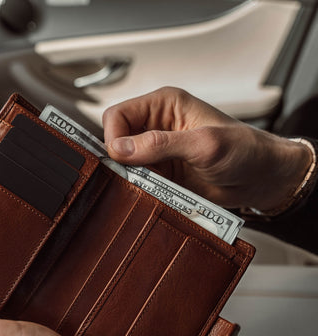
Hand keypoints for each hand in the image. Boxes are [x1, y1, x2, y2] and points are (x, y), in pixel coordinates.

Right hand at [103, 87, 312, 211]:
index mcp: (164, 105)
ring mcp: (156, 152)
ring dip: (129, 176)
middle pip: (116, 139)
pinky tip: (151, 192)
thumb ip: (159, 144)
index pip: (118, 114)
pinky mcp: (160, 173)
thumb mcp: (203, 144)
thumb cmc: (244, 150)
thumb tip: (119, 148)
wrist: (260, 179)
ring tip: (148, 184)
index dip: (113, 136)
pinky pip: (136, 180)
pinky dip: (138, 188)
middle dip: (120, 158)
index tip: (121, 158)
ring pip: (123, 163)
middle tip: (135, 174)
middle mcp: (156, 125)